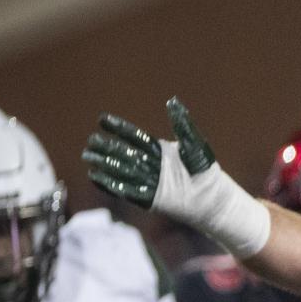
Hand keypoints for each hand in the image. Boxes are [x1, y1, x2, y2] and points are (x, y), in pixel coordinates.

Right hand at [83, 97, 215, 209]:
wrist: (212, 197)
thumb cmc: (205, 169)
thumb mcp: (195, 145)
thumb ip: (183, 126)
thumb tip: (172, 102)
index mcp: (159, 150)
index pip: (135, 137)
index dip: (119, 128)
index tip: (102, 119)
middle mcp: (150, 165)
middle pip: (124, 153)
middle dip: (107, 147)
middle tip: (91, 141)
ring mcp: (148, 182)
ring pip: (122, 170)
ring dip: (104, 164)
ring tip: (88, 157)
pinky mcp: (148, 199)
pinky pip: (126, 190)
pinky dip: (111, 184)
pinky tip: (95, 177)